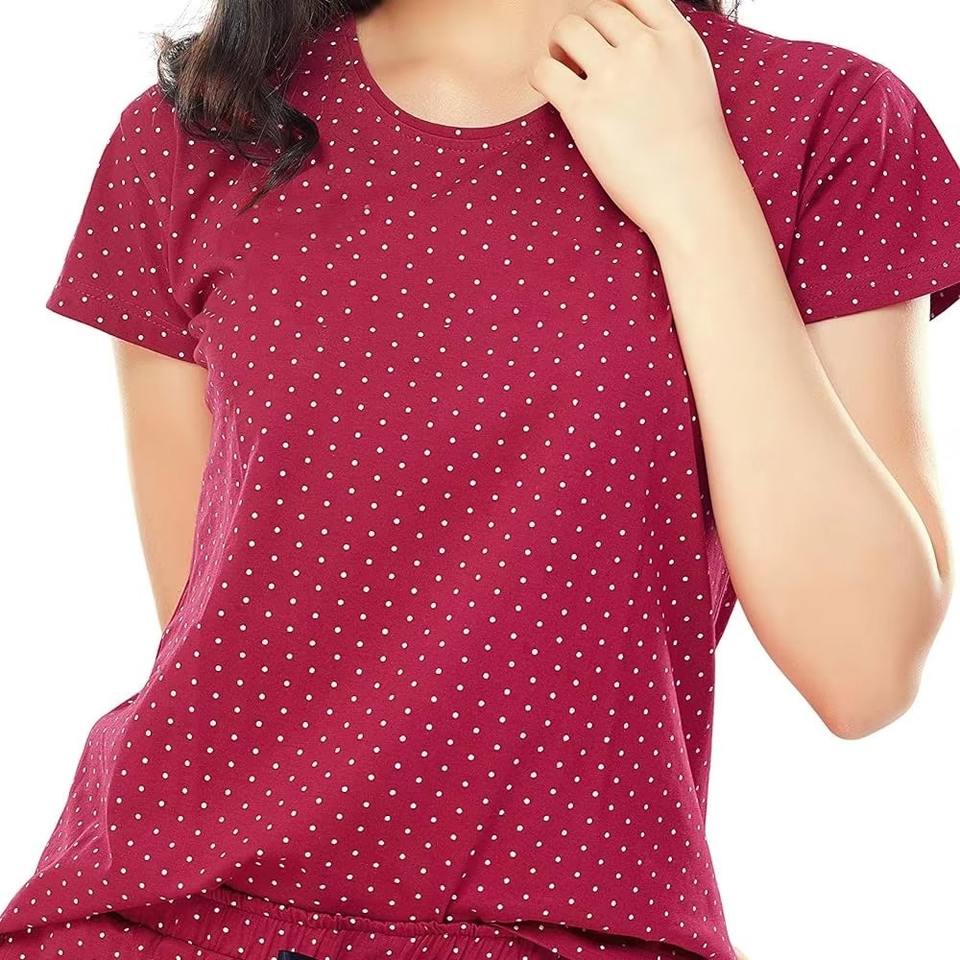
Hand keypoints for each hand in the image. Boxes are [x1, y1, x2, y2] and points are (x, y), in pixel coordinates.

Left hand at [527, 0, 735, 237]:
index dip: (612, 11)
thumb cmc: (694, 152)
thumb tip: (628, 39)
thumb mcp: (694, 80)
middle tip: (580, 62)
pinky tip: (551, 95)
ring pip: (567, 28)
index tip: (605, 37)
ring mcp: (616, 77)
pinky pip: (544, 70)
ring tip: (565, 75)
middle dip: (584, 32)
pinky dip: (540, 76)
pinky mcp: (586, 110)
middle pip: (596, 8)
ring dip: (558, 47)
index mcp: (677, 38)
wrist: (694, 196)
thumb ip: (666, 51)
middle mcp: (646, 48)